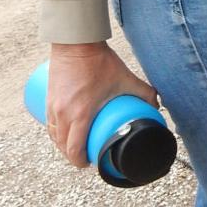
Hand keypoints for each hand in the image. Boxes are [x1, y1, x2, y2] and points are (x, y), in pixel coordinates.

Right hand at [46, 42, 159, 168]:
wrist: (76, 42)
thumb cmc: (99, 61)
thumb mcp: (125, 79)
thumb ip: (145, 92)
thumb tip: (157, 106)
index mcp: (80, 114)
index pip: (74, 148)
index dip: (81, 161)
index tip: (89, 163)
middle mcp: (62, 114)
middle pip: (62, 146)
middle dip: (73, 155)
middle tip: (86, 156)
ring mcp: (53, 106)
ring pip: (54, 135)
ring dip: (62, 145)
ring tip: (76, 147)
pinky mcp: (48, 98)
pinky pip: (49, 123)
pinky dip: (55, 132)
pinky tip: (62, 133)